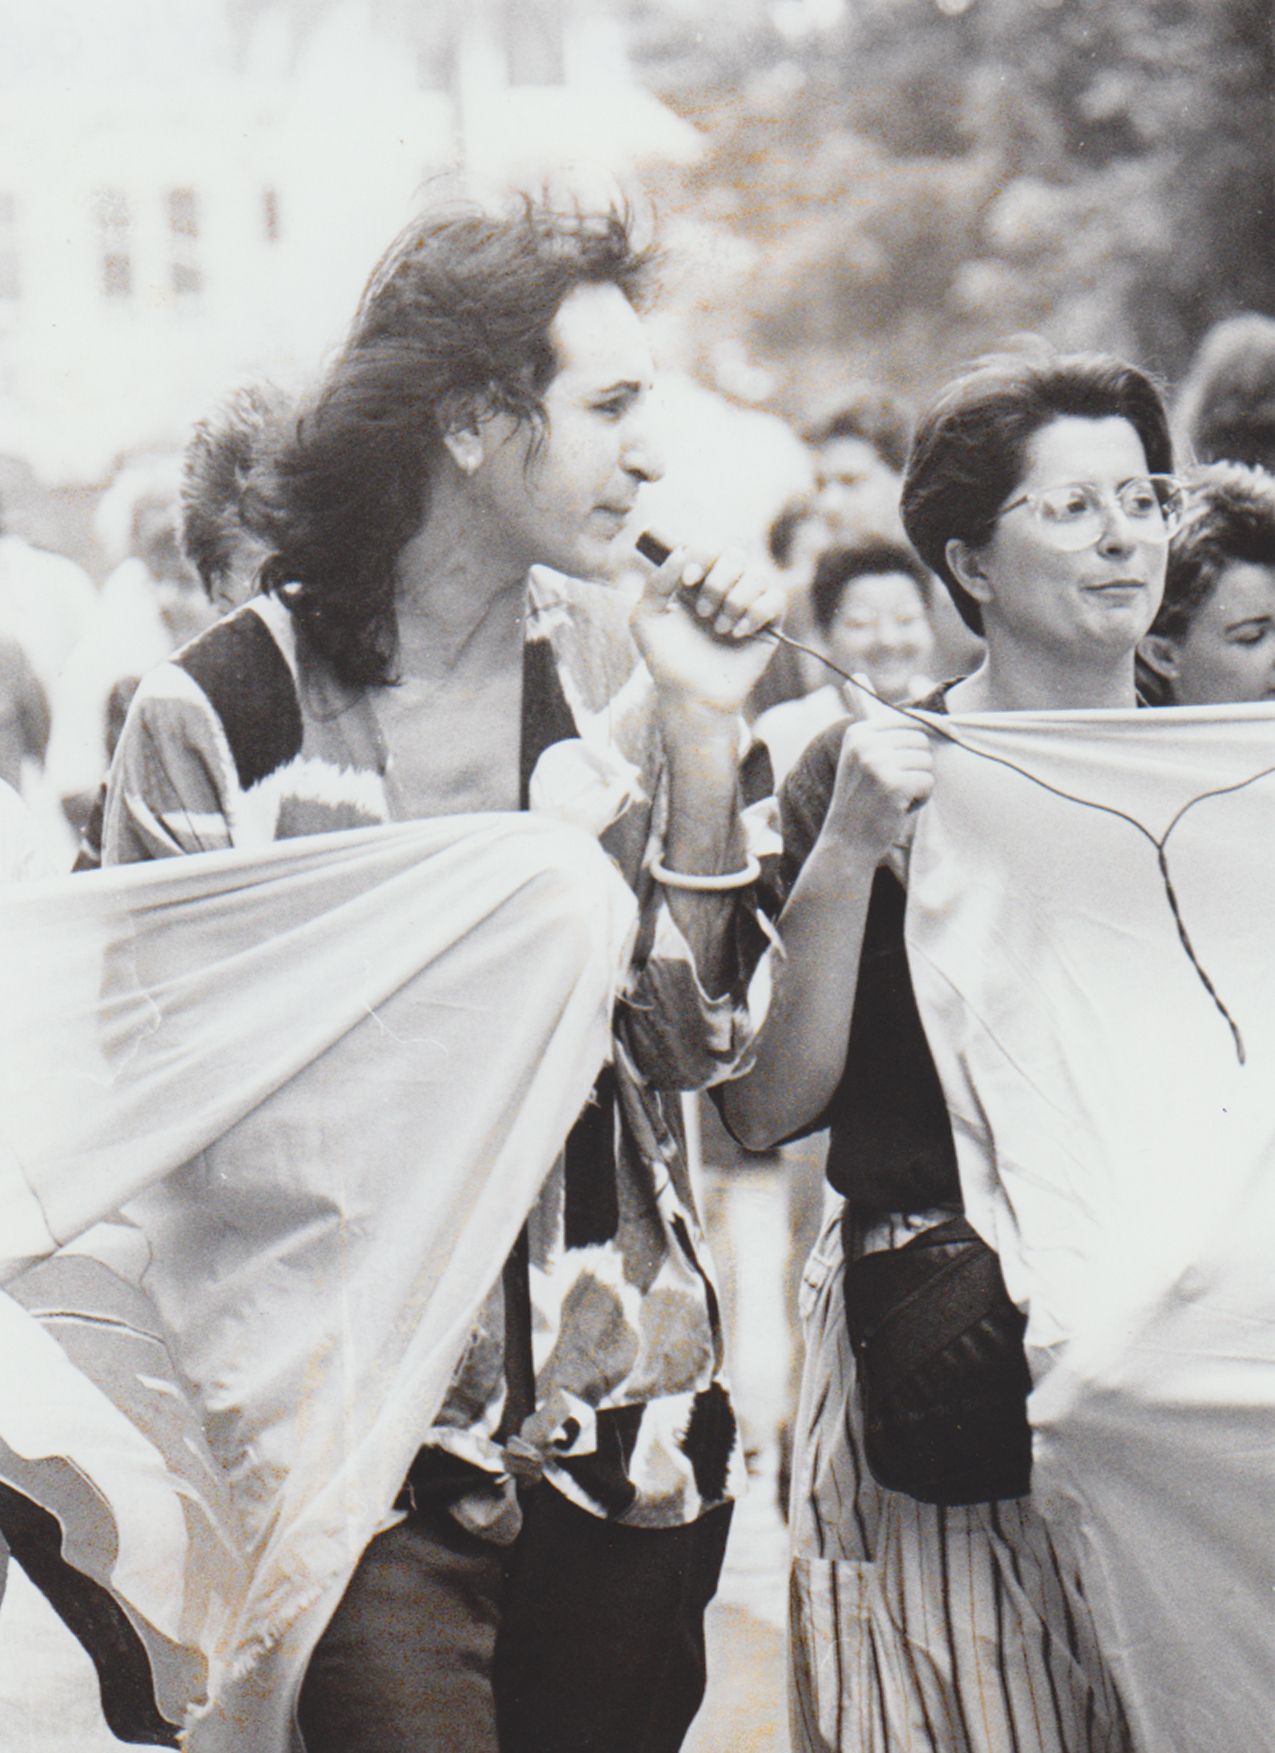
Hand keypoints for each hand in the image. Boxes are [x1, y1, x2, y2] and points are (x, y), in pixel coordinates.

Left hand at [630, 544, 783, 719]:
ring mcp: (747, 604)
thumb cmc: (667, 661)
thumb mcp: (645, 619)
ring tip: (720, 629)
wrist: (692, 697)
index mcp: (695, 581)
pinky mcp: (768, 624)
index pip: (707, 548)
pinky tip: (739, 632)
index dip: (701, 556)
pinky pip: (775, 598)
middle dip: (718, 582)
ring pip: (757, 576)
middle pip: (735, 554)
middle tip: (703, 613)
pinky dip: (757, 612)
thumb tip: (681, 551)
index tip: (688, 581)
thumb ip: (656, 582)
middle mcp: (723, 588)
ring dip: (735, 601)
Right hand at [825, 717, 933, 862]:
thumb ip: (892, 740)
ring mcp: (877, 763)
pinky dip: (921, 798)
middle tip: (895, 787)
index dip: (934, 725)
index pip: (908, 718)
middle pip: (920, 739)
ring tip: (894, 798)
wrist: (846, 843)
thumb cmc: (864, 803)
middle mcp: (865, 743)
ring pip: (926, 762)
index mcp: (858, 733)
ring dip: (918, 783)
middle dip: (918, 765)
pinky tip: (899, 808)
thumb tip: (943, 724)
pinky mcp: (893, 784)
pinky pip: (928, 782)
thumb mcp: (868, 762)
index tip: (954, 733)